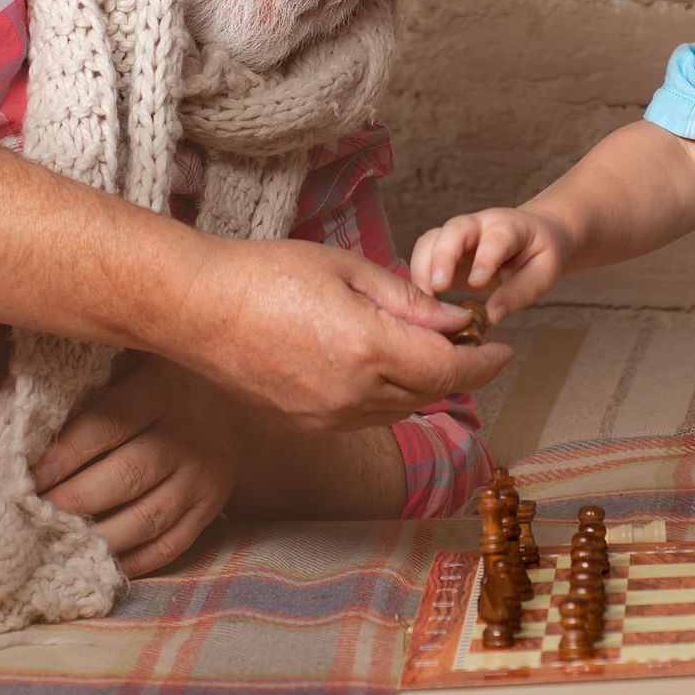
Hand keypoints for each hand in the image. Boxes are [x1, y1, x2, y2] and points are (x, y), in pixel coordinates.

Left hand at [33, 355, 249, 576]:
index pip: (108, 425)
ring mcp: (201, 480)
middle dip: (70, 501)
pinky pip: (167, 546)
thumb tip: (16, 380)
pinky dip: (128, 561)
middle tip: (28, 516)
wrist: (238, 406)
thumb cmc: (163, 380)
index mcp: (161, 392)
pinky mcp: (208, 511)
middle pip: (124, 477)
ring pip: (144, 519)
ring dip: (95, 538)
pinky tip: (92, 561)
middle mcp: (186, 437)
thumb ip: (88, 372)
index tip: (27, 474)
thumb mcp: (135, 360)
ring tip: (52, 546)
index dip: (65, 453)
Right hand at [169, 237, 512, 431]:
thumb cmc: (265, 274)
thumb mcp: (347, 269)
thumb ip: (407, 300)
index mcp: (367, 348)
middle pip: (430, 392)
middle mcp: (351, 393)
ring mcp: (325, 416)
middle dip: (459, 370)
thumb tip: (454, 320)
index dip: (484, 360)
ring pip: (399, 409)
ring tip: (430, 351)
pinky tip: (384, 367)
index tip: (501, 347)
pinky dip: (387, 397)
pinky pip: (365, 417)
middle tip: (471, 342)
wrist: (193, 308)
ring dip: (423, 385)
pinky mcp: (304, 424)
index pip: (449, 368)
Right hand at [408, 206, 567, 322]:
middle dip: (442, 256)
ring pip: (431, 240)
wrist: (532, 237)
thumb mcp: (543, 273)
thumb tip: (492, 316)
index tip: (477, 282)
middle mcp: (478, 226)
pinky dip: (417, 277)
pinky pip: (423, 256)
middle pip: (454, 230)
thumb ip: (519, 293)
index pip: (496, 237)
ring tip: (424, 298)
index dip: (486, 257)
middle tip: (438, 286)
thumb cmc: (539, 254)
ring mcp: (456, 236)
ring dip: (423, 267)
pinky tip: (419, 301)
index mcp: (509, 226)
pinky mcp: (442, 251)